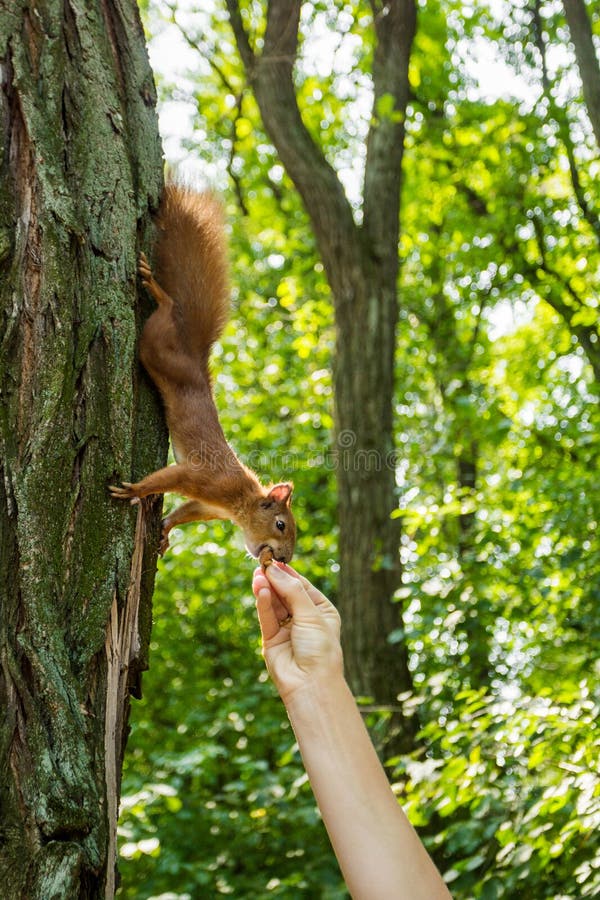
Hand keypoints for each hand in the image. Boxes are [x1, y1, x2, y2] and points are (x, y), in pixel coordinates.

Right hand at [252, 564, 342, 703]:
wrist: (311, 684)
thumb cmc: (320, 649)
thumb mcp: (312, 614)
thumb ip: (292, 590)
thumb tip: (275, 570)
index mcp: (321, 610)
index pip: (302, 585)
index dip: (288, 573)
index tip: (274, 559)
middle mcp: (304, 618)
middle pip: (285, 592)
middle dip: (274, 579)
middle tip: (262, 564)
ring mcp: (287, 628)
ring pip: (273, 603)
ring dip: (266, 589)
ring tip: (258, 575)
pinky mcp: (271, 639)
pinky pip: (266, 616)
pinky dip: (263, 603)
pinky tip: (260, 590)